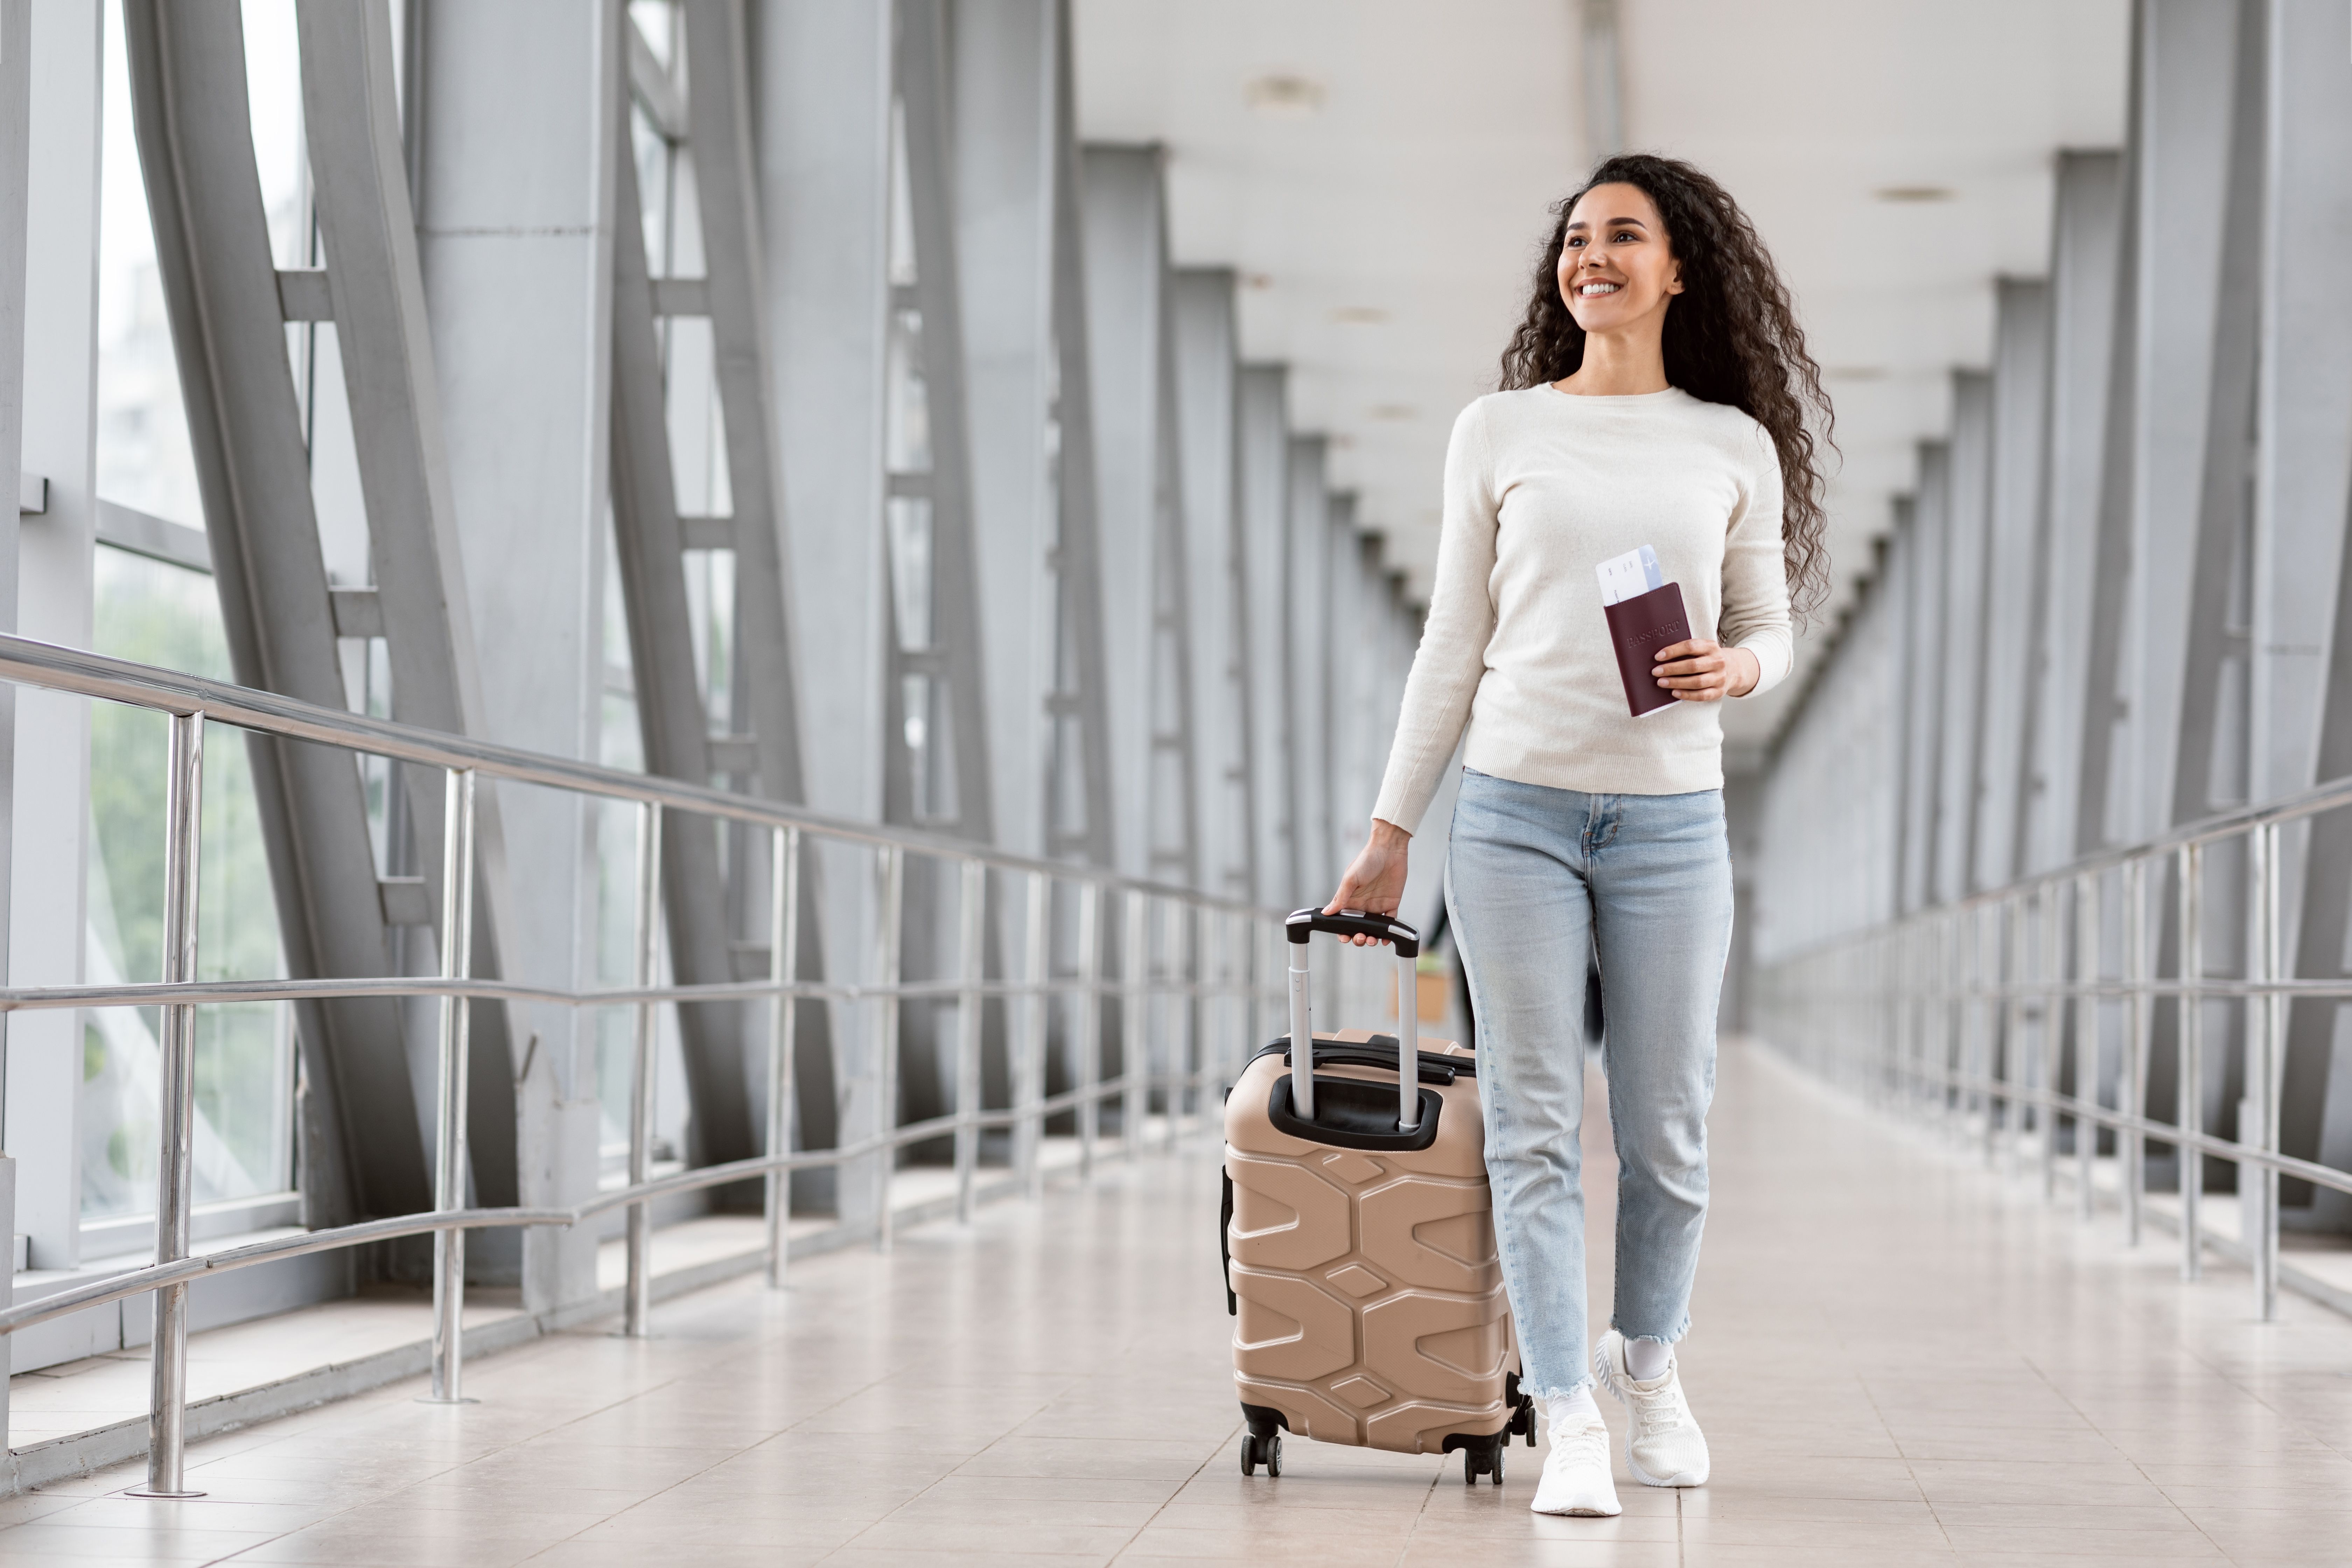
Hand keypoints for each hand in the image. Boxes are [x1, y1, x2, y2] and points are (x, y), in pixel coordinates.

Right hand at [1326, 819, 1411, 944]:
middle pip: (1358, 927)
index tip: (1344, 937)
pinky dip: (1388, 932)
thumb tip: (1326, 913)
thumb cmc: (1367, 859)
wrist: (1389, 849)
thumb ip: (1340, 897)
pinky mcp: (1391, 903)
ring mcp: (1377, 905)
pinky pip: (1390, 922)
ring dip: (1372, 937)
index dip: (1342, 931)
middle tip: (1360, 938)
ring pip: (1373, 928)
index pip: (1343, 919)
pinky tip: (1385, 938)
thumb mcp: (1350, 878)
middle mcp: (1362, 904)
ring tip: (1372, 940)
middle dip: (1358, 937)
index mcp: (1350, 899)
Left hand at [1652, 638, 1757, 701]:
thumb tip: (1660, 657)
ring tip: (1661, 682)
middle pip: (1692, 666)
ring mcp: (1720, 677)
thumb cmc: (1708, 657)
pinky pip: (1701, 695)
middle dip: (1672, 669)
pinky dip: (1686, 695)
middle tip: (1656, 671)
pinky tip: (1674, 692)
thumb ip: (1686, 650)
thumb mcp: (1702, 648)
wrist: (1734, 668)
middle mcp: (1718, 661)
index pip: (1690, 647)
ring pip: (1697, 682)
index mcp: (1711, 646)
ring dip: (1676, 683)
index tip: (1658, 656)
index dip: (1673, 651)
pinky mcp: (1719, 691)